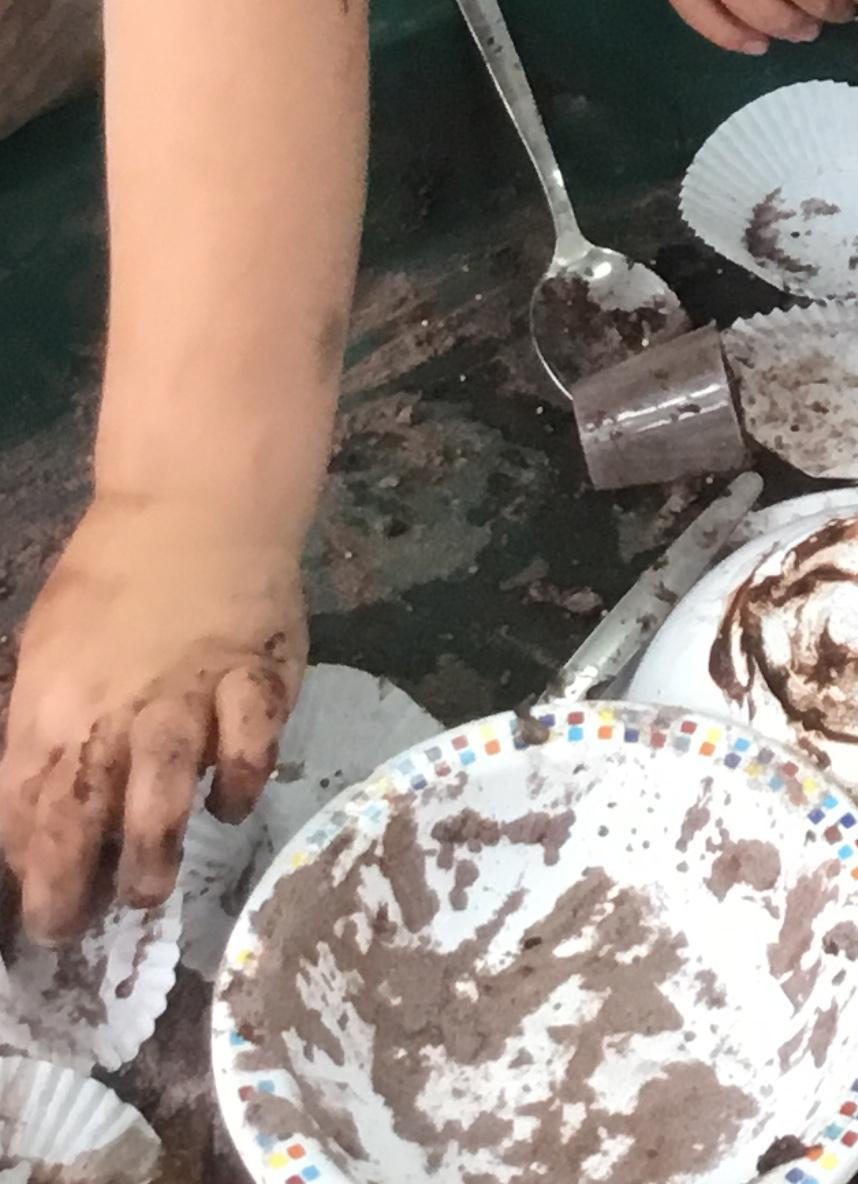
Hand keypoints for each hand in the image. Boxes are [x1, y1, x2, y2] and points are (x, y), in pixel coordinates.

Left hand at [0, 501, 301, 939]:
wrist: (196, 504)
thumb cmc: (112, 584)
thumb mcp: (46, 657)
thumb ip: (41, 735)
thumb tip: (31, 822)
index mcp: (52, 708)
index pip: (21, 815)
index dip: (20, 878)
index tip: (32, 917)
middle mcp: (115, 712)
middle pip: (80, 820)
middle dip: (71, 894)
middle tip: (78, 928)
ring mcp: (190, 696)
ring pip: (161, 794)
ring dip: (151, 855)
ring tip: (149, 889)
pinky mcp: (257, 679)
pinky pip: (251, 747)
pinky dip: (240, 784)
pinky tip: (230, 803)